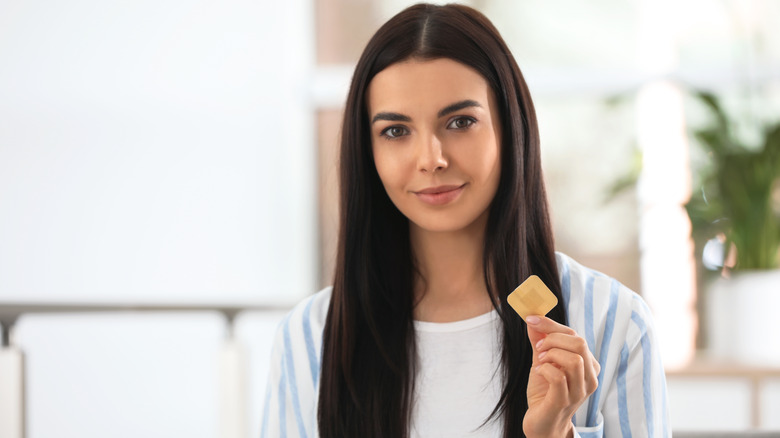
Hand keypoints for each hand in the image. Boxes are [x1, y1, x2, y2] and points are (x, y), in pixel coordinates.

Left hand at [522, 315, 599, 437]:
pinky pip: (559, 377)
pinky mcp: (564, 402)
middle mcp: (589, 378)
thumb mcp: (542, 362)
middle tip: (539, 349)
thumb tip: (532, 319)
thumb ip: (540, 342)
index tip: (531, 319)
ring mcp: (579, 391)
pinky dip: (545, 369)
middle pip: (579, 343)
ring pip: (573, 359)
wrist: (542, 424)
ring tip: (540, 362)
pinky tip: (539, 372)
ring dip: (551, 354)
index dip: (551, 324)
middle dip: (553, 339)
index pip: (575, 335)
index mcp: (587, 365)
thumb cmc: (545, 392)